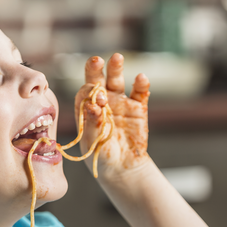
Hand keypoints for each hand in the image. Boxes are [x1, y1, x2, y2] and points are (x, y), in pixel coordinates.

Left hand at [73, 53, 150, 179]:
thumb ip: (92, 123)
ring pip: (117, 81)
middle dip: (95, 69)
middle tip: (97, 60)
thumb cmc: (101, 156)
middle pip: (97, 80)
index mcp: (86, 109)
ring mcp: (120, 103)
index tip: (97, 98)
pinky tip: (142, 78)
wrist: (123, 168)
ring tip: (117, 58)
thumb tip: (92, 104)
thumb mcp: (92, 141)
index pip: (84, 93)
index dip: (89, 92)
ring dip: (116, 68)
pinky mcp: (138, 108)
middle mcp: (102, 102)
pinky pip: (140, 93)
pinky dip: (142, 85)